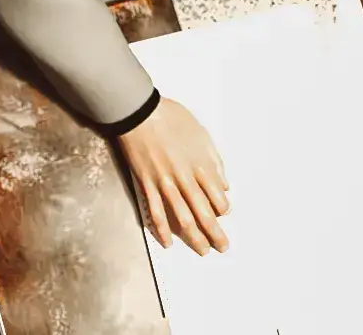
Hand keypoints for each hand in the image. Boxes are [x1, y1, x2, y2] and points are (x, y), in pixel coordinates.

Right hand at [118, 97, 230, 255]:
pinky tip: (168, 242)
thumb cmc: (170, 117)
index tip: (223, 214)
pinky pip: (156, 212)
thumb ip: (214, 160)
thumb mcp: (201, 132)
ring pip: (183, 218)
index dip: (222, 210)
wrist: (140, 111)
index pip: (218, 198)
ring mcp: (165, 183)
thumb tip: (223, 182)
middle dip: (215, 234)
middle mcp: (185, 178)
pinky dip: (162, 230)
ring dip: (194, 238)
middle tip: (222, 246)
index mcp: (200, 165)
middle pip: (204, 213)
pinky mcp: (147, 184)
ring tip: (202, 250)